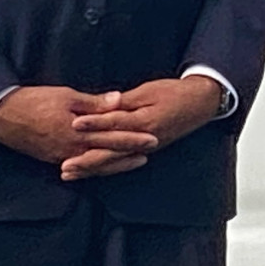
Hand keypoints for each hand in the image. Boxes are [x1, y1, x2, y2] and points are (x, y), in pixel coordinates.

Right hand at [0, 85, 159, 166]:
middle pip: (107, 153)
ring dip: (115, 163)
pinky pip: (79, 166)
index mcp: (77, 132)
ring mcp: (61, 156)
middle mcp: (71, 149)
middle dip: (130, 153)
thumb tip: (119, 100)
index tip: (152, 137)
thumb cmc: (32, 101)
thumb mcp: (65, 96)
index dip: (133, 137)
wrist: (0, 115)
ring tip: (135, 162)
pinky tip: (104, 167)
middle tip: (152, 151)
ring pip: (95, 164)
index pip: (112, 136)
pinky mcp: (52, 158)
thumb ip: (93, 102)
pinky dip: (95, 167)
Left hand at [62, 77, 222, 180]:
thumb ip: (125, 102)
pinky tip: (89, 171)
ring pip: (114, 162)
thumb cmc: (174, 93)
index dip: (93, 124)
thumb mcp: (149, 91)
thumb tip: (104, 105)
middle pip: (111, 153)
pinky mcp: (145, 150)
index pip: (114, 124)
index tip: (73, 124)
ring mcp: (145, 148)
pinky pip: (121, 162)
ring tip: (69, 174)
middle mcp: (144, 141)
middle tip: (64, 167)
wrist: (200, 104)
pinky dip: (104, 167)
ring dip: (91, 169)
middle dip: (86, 160)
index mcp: (145, 122)